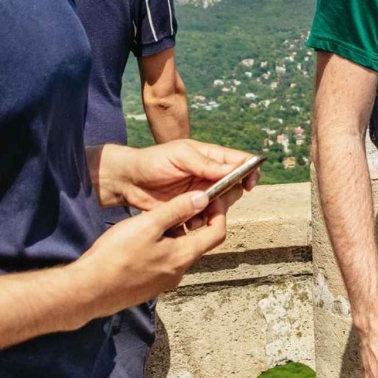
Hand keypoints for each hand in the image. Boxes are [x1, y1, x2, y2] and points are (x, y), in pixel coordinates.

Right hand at [71, 190, 227, 317]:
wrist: (87, 291)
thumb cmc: (115, 257)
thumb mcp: (148, 224)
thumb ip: (177, 210)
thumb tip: (202, 198)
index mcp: (183, 256)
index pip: (217, 233)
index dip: (217, 213)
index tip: (209, 198)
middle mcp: (178, 273)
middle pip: (198, 243)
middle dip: (193, 222)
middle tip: (179, 205)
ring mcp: (162, 282)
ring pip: (178, 252)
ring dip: (173, 235)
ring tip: (154, 220)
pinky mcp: (147, 286)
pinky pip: (162, 263)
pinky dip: (160, 248)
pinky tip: (140, 240)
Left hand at [97, 140, 259, 210]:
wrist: (127, 182)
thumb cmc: (152, 161)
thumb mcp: (180, 156)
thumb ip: (205, 163)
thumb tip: (233, 169)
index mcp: (210, 157)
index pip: (239, 161)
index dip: (250, 170)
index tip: (250, 182)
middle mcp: (209, 175)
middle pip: (235, 186)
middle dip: (230, 194)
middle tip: (216, 199)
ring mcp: (200, 193)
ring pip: (222, 204)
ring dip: (216, 210)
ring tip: (199, 212)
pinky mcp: (190, 210)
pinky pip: (205, 218)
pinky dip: (202, 221)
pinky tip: (190, 221)